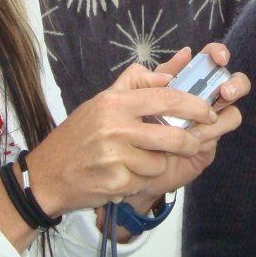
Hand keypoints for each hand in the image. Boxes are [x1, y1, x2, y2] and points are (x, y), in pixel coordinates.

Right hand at [23, 45, 247, 215]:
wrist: (47, 174)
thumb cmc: (78, 135)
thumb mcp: (102, 100)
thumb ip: (136, 84)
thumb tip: (170, 74)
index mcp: (116, 102)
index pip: (167, 98)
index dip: (194, 105)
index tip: (208, 112)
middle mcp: (116, 127)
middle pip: (172, 135)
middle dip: (189, 141)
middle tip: (192, 143)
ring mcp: (115, 156)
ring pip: (160, 161)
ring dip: (158, 163)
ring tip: (141, 160)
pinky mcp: (115, 182)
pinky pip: (145, 180)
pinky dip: (141, 179)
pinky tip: (125, 174)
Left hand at [122, 43, 249, 207]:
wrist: (129, 160)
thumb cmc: (132, 121)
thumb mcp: (137, 93)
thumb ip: (161, 71)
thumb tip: (186, 53)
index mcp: (186, 80)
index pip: (210, 59)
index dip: (219, 53)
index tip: (219, 59)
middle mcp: (203, 99)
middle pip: (235, 84)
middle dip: (236, 85)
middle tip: (225, 92)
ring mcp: (209, 122)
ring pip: (232, 113)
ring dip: (216, 119)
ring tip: (194, 129)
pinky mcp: (209, 144)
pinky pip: (219, 136)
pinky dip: (207, 136)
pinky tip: (191, 141)